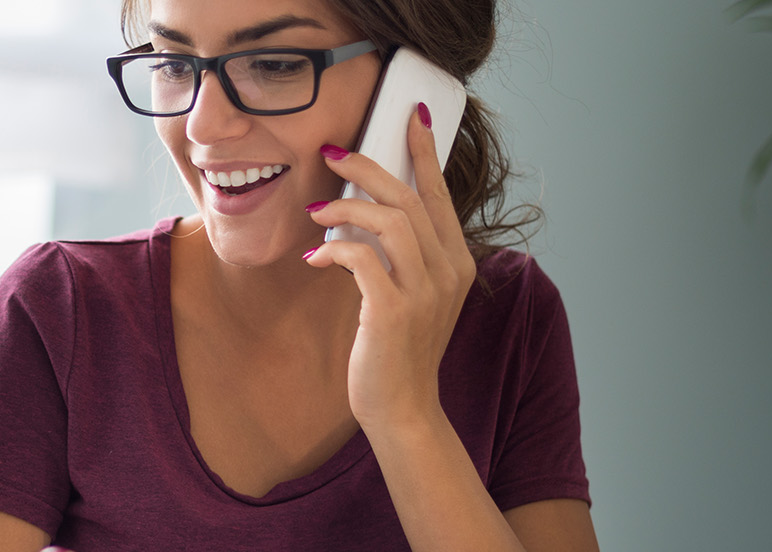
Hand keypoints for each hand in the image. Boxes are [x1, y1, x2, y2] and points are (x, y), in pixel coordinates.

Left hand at [303, 103, 476, 432]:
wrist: (402, 408)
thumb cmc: (397, 349)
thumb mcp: (409, 294)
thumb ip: (398, 255)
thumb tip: (363, 213)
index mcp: (456, 262)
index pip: (440, 194)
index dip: (423, 153)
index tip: (410, 117)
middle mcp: (448, 271)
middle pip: (409, 198)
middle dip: (368, 167)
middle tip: (331, 153)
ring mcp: (425, 292)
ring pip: (390, 221)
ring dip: (346, 208)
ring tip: (315, 210)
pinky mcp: (395, 311)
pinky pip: (362, 258)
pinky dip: (334, 248)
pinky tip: (316, 256)